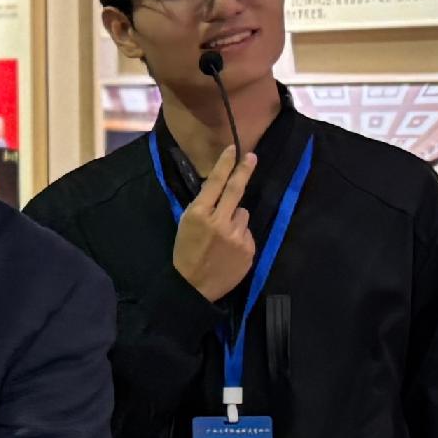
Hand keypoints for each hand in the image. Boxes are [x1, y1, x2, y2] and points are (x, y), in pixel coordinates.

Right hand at [170, 143, 257, 301]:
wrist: (192, 288)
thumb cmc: (185, 254)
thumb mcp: (185, 225)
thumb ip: (202, 207)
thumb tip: (218, 190)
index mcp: (199, 214)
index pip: (215, 182)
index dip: (225, 164)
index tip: (233, 149)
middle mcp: (220, 221)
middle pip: (236, 190)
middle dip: (244, 171)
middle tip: (252, 157)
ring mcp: (237, 236)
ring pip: (243, 214)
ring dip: (236, 220)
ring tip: (223, 238)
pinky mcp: (248, 250)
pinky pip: (247, 233)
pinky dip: (240, 238)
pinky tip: (229, 251)